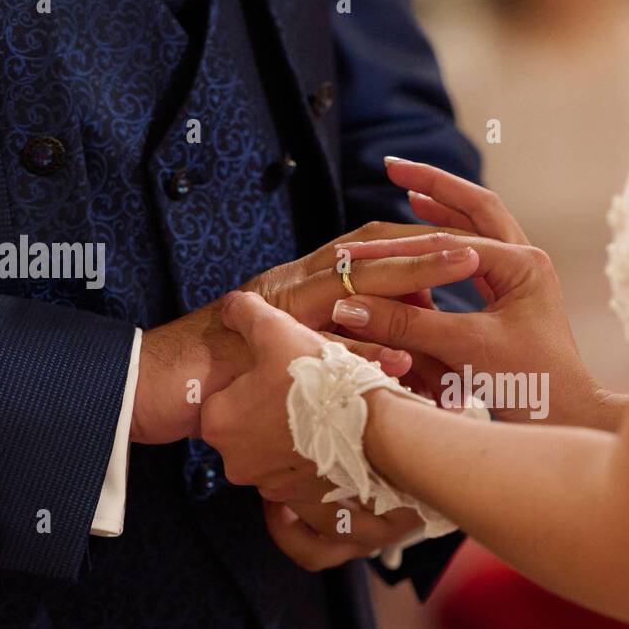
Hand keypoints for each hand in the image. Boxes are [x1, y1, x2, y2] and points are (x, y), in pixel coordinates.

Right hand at [130, 221, 449, 444]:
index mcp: (304, 282)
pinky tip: (400, 361)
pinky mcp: (261, 341)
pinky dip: (361, 351)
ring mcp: (276, 307)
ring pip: (350, 285)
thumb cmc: (223, 375)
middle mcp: (293, 282)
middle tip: (472, 254)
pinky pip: (318, 343)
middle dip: (422, 251)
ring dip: (404, 281)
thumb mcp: (290, 352)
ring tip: (453, 286)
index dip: (412, 245)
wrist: (155, 384)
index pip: (367, 250)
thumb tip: (403, 357)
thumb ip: (342, 347)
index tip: (462, 248)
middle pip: (367, 253)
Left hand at [201, 291, 428, 567]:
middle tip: (311, 394)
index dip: (254, 380)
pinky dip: (307, 506)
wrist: (384, 434)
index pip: (224, 398)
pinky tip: (327, 479)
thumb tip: (233, 306)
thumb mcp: (281, 330)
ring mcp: (275, 493)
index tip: (283, 370)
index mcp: (222, 423)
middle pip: (252, 435)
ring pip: (278, 472)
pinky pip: (301, 522)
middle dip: (276, 418)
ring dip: (298, 453)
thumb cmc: (327, 381)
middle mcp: (241, 465)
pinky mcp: (310, 516)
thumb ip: (247, 314)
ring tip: (332, 427)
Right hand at [329, 159, 621, 428]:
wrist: (567, 423)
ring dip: (445, 209)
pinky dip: (450, 245)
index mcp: (523, 266)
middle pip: (476, 209)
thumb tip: (350, 305)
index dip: (399, 245)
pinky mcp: (515, 303)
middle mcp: (527, 264)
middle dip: (435, 187)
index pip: (450, 242)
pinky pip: (477, 261)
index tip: (358, 247)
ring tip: (409, 192)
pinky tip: (428, 243)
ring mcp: (524, 281)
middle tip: (394, 166)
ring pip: (479, 230)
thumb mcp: (465, 351)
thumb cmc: (530, 389)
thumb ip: (408, 325)